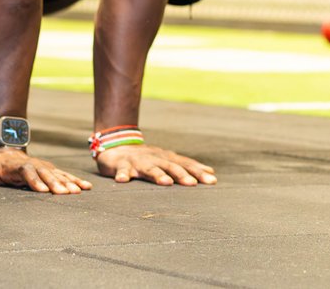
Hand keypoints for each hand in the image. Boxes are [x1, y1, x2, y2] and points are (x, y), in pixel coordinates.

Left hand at [0, 146, 92, 193]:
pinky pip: (63, 174)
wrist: (1, 149)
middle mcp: (30, 164)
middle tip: (65, 193)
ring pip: (56, 173)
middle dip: (55, 183)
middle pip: (45, 172)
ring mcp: (41, 166)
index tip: (43, 191)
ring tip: (78, 192)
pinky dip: (75, 180)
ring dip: (67, 182)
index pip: (25, 171)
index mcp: (13, 165)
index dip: (34, 180)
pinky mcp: (48, 170)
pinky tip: (86, 187)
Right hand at [94, 143, 216, 186]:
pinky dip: (122, 174)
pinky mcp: (121, 164)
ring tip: (166, 183)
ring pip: (149, 168)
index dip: (198, 172)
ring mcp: (138, 161)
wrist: (117, 146)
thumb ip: (186, 167)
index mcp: (167, 158)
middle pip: (170, 166)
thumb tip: (211, 172)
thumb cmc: (147, 158)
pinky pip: (122, 170)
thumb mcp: (168, 160)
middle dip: (181, 174)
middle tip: (192, 183)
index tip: (212, 180)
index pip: (185, 164)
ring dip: (158, 175)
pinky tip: (123, 181)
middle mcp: (155, 158)